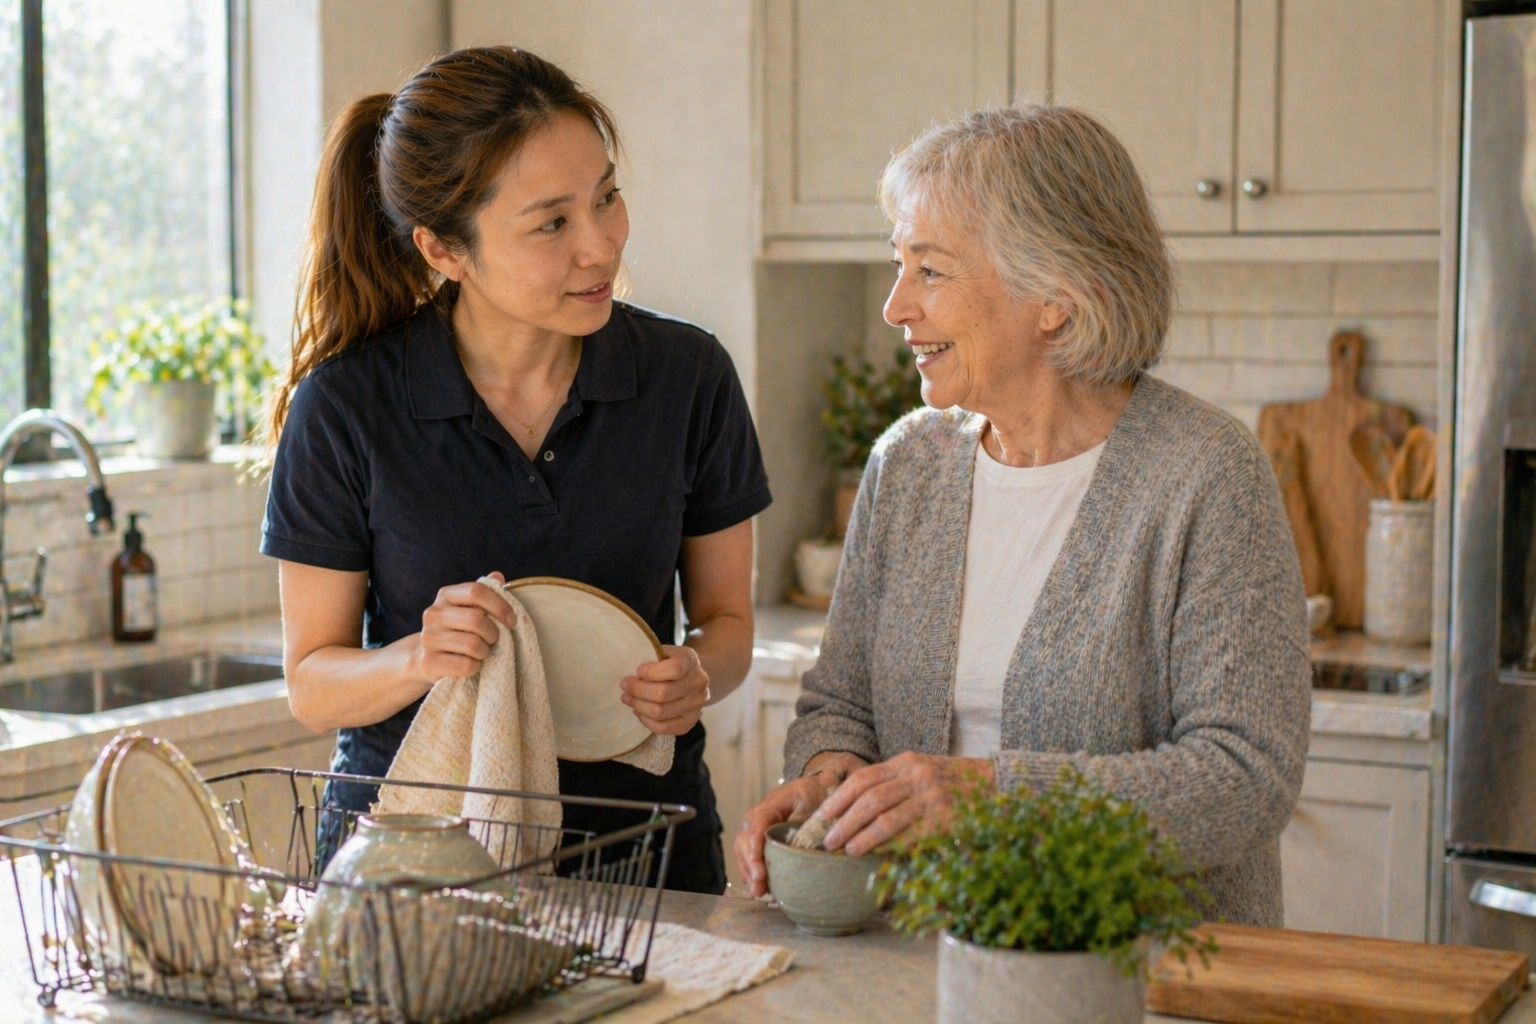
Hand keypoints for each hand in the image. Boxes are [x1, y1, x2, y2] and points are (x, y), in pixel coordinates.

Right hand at [408, 572, 514, 684]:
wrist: (429, 658)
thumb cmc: (458, 629)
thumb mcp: (470, 608)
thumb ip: (485, 593)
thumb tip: (498, 577)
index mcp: (445, 595)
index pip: (476, 591)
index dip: (499, 606)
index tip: (512, 620)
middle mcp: (433, 613)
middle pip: (476, 619)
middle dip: (493, 633)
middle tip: (493, 640)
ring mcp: (428, 638)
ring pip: (472, 645)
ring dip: (485, 652)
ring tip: (482, 652)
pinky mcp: (428, 661)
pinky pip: (465, 665)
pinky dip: (476, 667)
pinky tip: (472, 664)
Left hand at [620, 644, 709, 735]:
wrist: (694, 678)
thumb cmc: (672, 662)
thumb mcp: (666, 651)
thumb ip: (651, 656)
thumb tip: (627, 668)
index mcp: (690, 660)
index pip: (675, 669)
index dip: (652, 672)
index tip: (637, 671)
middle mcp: (697, 683)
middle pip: (663, 693)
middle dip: (638, 690)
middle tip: (624, 686)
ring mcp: (696, 705)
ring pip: (661, 712)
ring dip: (638, 706)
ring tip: (627, 698)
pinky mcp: (690, 721)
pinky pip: (664, 728)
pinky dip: (646, 721)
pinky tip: (639, 711)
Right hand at [734, 772, 840, 897]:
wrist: (816, 788)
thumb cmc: (815, 796)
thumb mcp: (814, 803)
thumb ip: (808, 825)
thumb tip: (810, 850)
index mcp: (770, 806)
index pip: (757, 826)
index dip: (756, 849)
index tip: (760, 870)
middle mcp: (757, 818)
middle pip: (745, 841)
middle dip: (751, 865)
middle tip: (758, 886)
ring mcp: (755, 829)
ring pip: (742, 851)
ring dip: (748, 872)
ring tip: (757, 892)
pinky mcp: (759, 841)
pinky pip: (748, 856)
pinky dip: (751, 873)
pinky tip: (758, 888)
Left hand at [819, 752, 994, 856]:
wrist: (999, 785)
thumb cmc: (953, 784)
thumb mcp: (922, 773)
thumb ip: (893, 784)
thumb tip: (851, 807)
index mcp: (907, 762)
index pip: (863, 779)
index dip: (839, 798)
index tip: (822, 816)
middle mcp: (918, 776)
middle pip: (870, 799)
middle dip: (844, 822)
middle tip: (827, 840)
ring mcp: (933, 797)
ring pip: (887, 818)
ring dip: (862, 837)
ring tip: (846, 851)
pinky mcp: (947, 820)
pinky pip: (911, 835)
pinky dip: (890, 846)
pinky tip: (877, 855)